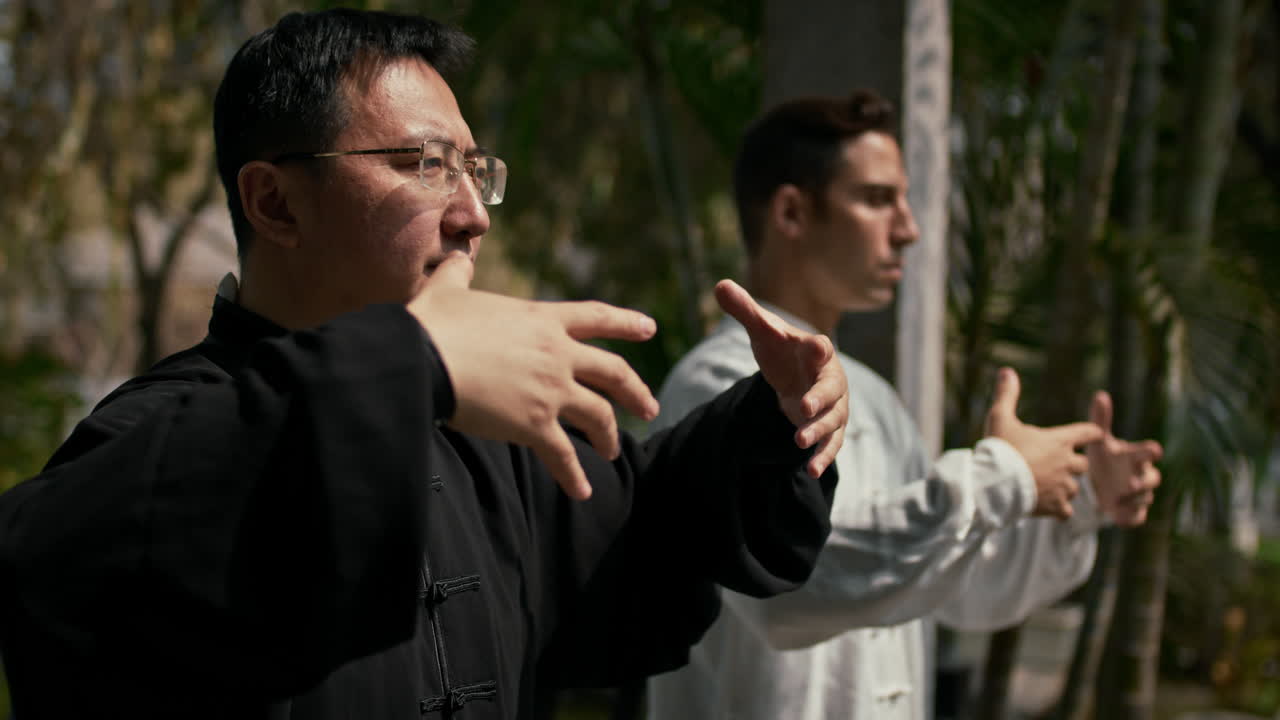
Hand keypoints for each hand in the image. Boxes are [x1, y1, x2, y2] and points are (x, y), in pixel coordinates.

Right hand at [407, 253, 659, 500]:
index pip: (596, 317)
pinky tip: (582, 492)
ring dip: (609, 435)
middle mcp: (557, 354)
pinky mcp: (535, 425)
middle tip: (650, 407)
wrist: (423, 359)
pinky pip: (564, 456)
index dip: (627, 323)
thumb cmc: (432, 324)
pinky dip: (574, 476)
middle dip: (636, 391)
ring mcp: (551, 391)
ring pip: (599, 415)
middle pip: (613, 373)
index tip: (650, 328)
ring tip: (613, 452)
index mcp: (542, 319)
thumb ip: (458, 274)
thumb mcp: (447, 290)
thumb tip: (458, 257)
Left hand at [715, 280, 847, 477]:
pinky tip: (811, 470)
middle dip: (819, 400)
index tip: (819, 347)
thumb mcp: (762, 331)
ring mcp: (833, 405)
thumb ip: (745, 310)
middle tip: (803, 409)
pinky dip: (823, 456)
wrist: (797, 371)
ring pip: (833, 420)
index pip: (821, 348)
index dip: (819, 348)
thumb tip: (719, 285)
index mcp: (815, 351)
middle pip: (831, 389)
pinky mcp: (828, 426)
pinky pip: (831, 443)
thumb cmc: (783, 349)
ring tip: (798, 442)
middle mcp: (830, 378)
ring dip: (818, 431)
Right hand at [984, 368, 1102, 519]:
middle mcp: (1067, 463)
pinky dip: (1059, 510)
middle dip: (1073, 465)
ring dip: (1065, 487)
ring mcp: (1063, 486)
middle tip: (1058, 465)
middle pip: (1084, 464)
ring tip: (1049, 487)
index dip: (1091, 432)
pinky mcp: (1056, 506)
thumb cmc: (999, 448)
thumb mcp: (1000, 417)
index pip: (1088, 432)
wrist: (995, 483)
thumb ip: (1006, 395)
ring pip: (1074, 488)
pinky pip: (1066, 511)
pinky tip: (1050, 509)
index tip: (1093, 433)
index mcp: (1059, 440)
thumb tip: (1006, 370)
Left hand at [1085, 391, 1162, 526]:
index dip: (1151, 451)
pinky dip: (1131, 517)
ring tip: (1119, 498)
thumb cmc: (1105, 458)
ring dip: (1134, 500)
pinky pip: (1137, 517)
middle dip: (1144, 482)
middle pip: (1153, 479)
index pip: (1148, 452)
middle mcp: (1142, 475)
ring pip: (1145, 499)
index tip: (1154, 448)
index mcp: (1136, 457)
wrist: (1100, 483)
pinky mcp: (1132, 511)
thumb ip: (1100, 419)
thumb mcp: (1101, 441)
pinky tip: (1119, 517)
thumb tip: (1100, 394)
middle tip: (1132, 484)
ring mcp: (1139, 495)